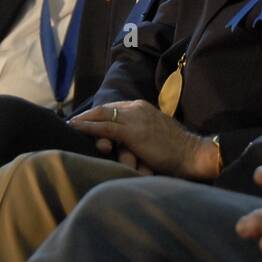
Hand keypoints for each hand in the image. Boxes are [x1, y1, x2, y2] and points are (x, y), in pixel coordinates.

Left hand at [70, 100, 217, 179]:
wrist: (191, 153)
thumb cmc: (176, 149)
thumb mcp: (155, 134)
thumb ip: (140, 132)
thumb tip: (127, 141)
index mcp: (143, 108)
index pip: (115, 107)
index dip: (98, 113)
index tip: (86, 119)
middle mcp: (137, 108)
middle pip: (105, 108)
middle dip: (87, 115)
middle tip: (72, 121)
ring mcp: (134, 118)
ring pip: (102, 115)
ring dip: (84, 120)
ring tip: (71, 125)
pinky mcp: (131, 132)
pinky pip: (104, 127)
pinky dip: (87, 127)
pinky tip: (76, 128)